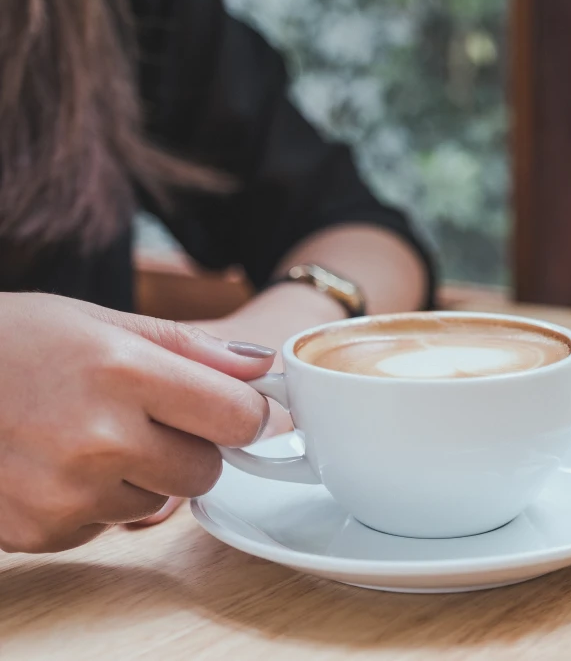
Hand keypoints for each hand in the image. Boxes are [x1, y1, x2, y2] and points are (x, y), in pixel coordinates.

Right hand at [0, 292, 273, 552]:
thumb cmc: (13, 342)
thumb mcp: (101, 321)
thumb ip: (190, 347)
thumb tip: (263, 367)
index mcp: (122, 372)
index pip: (238, 417)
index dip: (240, 413)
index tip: (227, 407)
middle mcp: (98, 439)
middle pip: (207, 469)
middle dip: (191, 446)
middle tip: (144, 416)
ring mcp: (66, 493)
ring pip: (161, 502)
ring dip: (142, 475)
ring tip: (87, 435)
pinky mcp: (41, 531)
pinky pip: (109, 525)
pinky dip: (96, 501)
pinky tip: (55, 464)